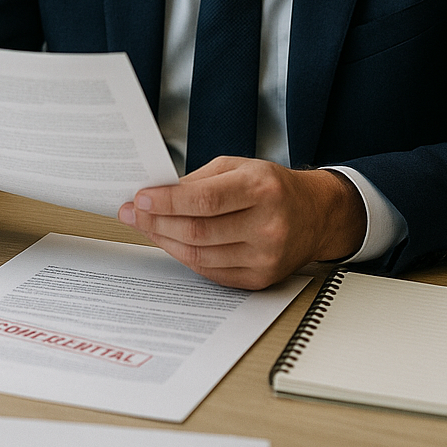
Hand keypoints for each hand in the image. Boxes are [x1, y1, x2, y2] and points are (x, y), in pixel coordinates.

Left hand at [117, 158, 366, 289]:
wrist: (315, 215)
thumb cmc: (272, 186)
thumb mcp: (239, 167)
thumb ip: (199, 180)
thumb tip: (156, 195)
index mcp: (262, 188)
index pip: (204, 200)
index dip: (167, 202)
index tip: (140, 198)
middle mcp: (267, 225)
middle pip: (197, 231)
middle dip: (156, 222)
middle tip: (132, 213)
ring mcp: (265, 257)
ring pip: (200, 255)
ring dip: (165, 241)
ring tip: (146, 226)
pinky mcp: (260, 278)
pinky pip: (210, 272)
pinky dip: (184, 257)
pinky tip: (170, 242)